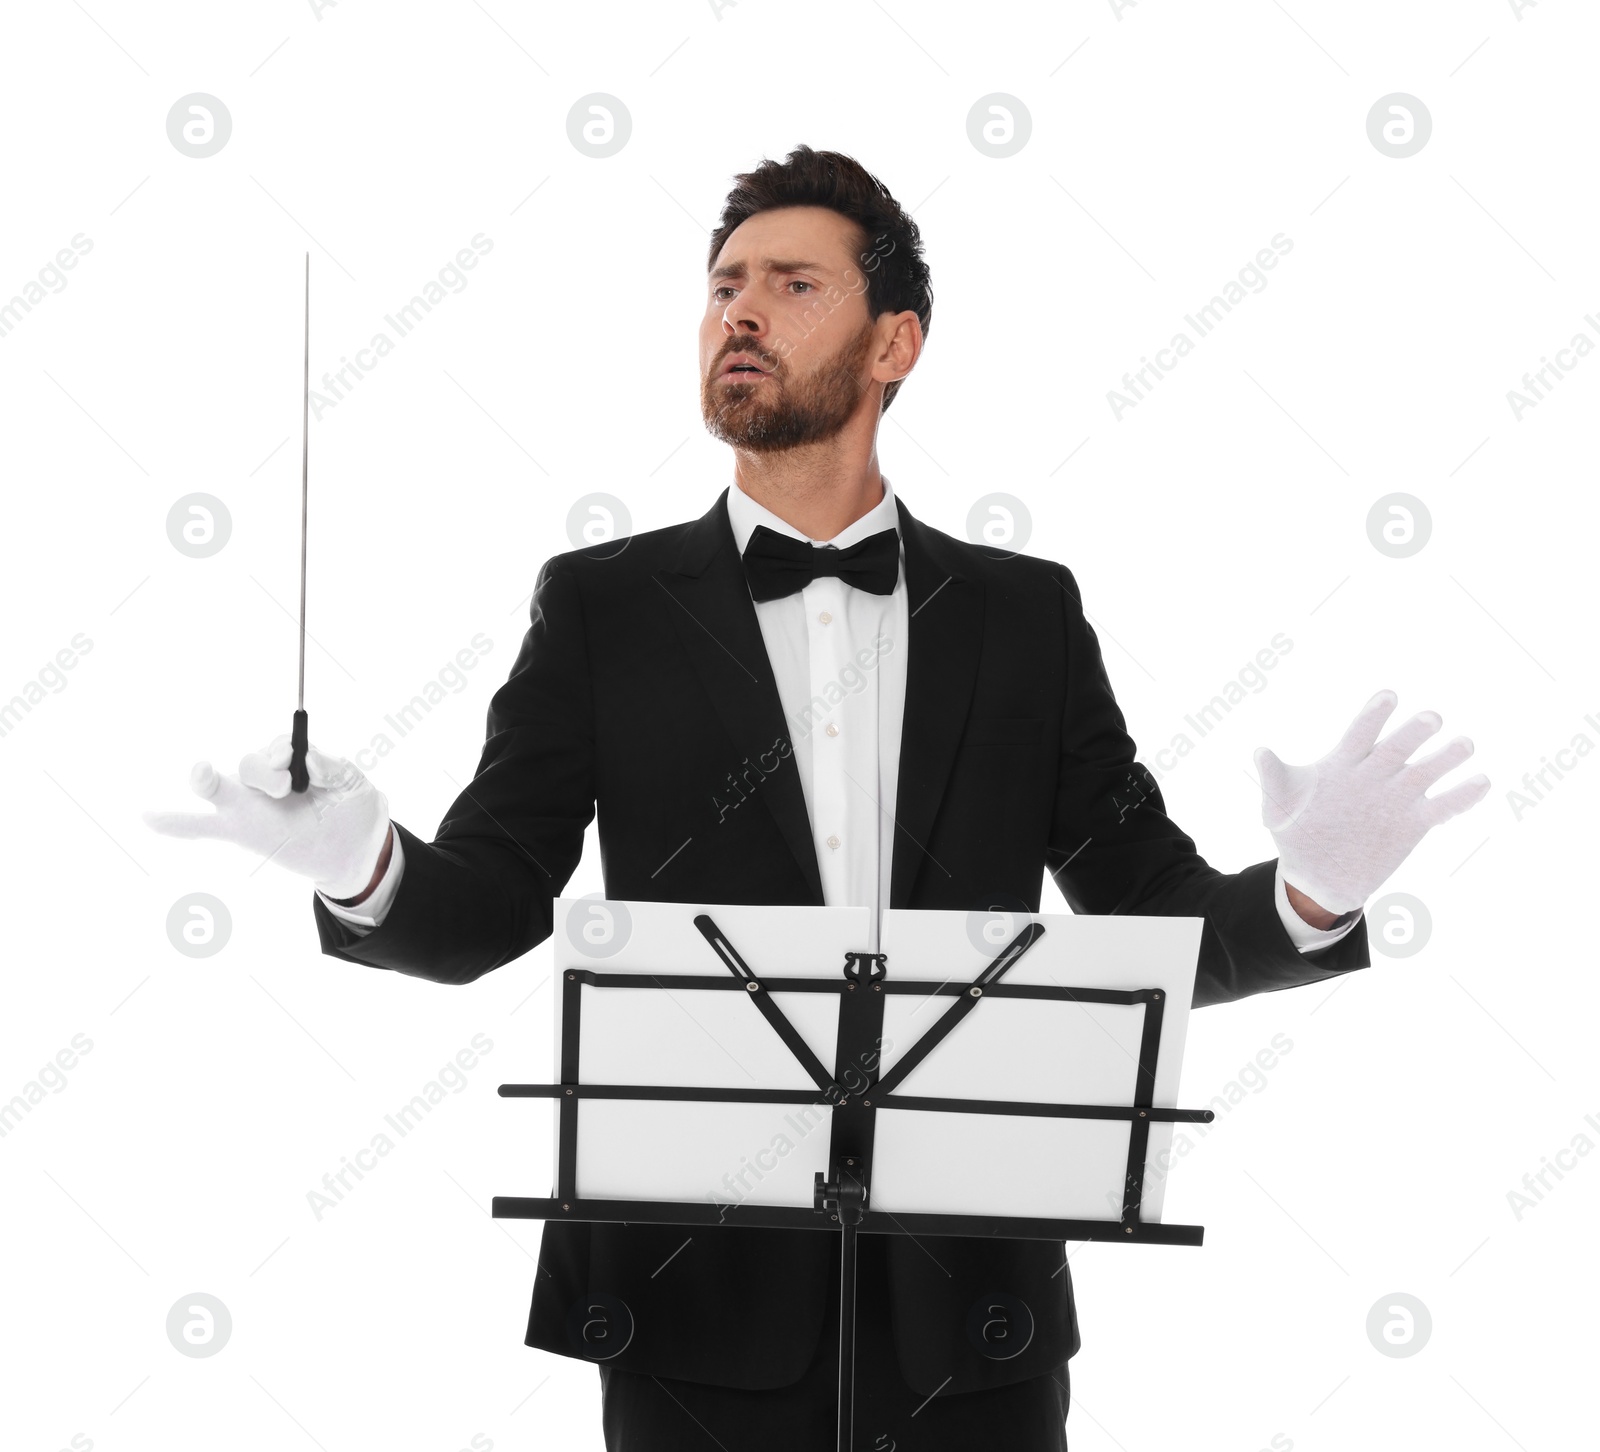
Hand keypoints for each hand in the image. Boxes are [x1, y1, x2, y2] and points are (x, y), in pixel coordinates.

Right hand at [144, 736, 391, 899]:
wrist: (355, 850)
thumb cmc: (355, 809)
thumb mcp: (356, 786)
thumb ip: (337, 769)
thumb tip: (312, 760)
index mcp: (295, 762)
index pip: (280, 747)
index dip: (284, 752)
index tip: (299, 765)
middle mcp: (267, 779)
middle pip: (250, 763)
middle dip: (262, 770)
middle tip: (286, 788)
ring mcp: (250, 805)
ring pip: (219, 786)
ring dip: (207, 779)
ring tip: (202, 773)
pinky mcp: (241, 831)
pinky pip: (202, 826)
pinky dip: (176, 822)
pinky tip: (149, 817)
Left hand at [1254, 690, 1489, 914]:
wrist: (1316, 875)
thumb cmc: (1295, 832)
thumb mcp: (1278, 808)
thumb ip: (1275, 779)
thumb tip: (1260, 752)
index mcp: (1344, 762)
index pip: (1361, 732)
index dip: (1375, 715)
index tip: (1389, 695)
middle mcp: (1376, 773)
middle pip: (1398, 746)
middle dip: (1414, 732)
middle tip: (1431, 718)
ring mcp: (1397, 796)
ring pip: (1426, 771)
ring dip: (1446, 758)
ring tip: (1465, 744)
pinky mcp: (1413, 823)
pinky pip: (1442, 807)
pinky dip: (1461, 796)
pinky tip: (1480, 782)